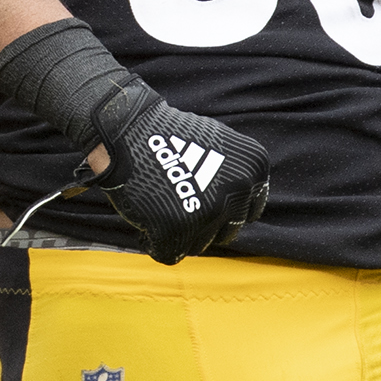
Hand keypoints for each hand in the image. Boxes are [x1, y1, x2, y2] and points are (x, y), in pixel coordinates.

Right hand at [0, 19, 268, 263]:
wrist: (127, 126)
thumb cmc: (168, 134)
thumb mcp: (221, 143)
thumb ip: (236, 175)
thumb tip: (239, 209)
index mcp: (253, 168)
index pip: (249, 211)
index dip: (223, 208)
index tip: (202, 199)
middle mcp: (238, 192)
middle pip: (225, 232)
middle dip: (202, 223)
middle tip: (176, 203)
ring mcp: (208, 212)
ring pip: (198, 245)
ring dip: (179, 233)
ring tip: (159, 208)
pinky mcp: (176, 229)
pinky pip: (169, 253)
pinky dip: (155, 242)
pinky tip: (147, 223)